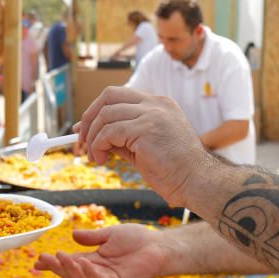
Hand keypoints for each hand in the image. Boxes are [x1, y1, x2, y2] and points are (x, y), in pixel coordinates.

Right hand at [34, 224, 170, 277]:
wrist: (159, 245)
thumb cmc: (138, 239)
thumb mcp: (109, 235)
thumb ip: (92, 237)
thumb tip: (73, 235)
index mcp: (94, 261)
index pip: (69, 263)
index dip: (53, 263)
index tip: (37, 261)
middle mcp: (98, 273)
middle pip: (72, 273)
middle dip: (56, 267)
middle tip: (43, 259)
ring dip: (69, 269)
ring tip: (58, 257)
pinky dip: (88, 273)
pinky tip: (80, 263)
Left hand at [77, 86, 210, 206]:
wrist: (197, 182)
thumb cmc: (174, 170)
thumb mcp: (144, 147)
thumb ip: (122, 137)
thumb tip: (93, 136)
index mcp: (159, 104)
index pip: (120, 96)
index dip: (97, 110)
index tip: (84, 129)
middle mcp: (156, 104)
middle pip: (109, 95)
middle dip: (90, 116)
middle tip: (81, 140)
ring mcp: (152, 114)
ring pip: (106, 115)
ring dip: (92, 137)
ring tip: (94, 157)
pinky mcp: (146, 129)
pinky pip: (109, 132)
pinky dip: (98, 145)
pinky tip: (101, 160)